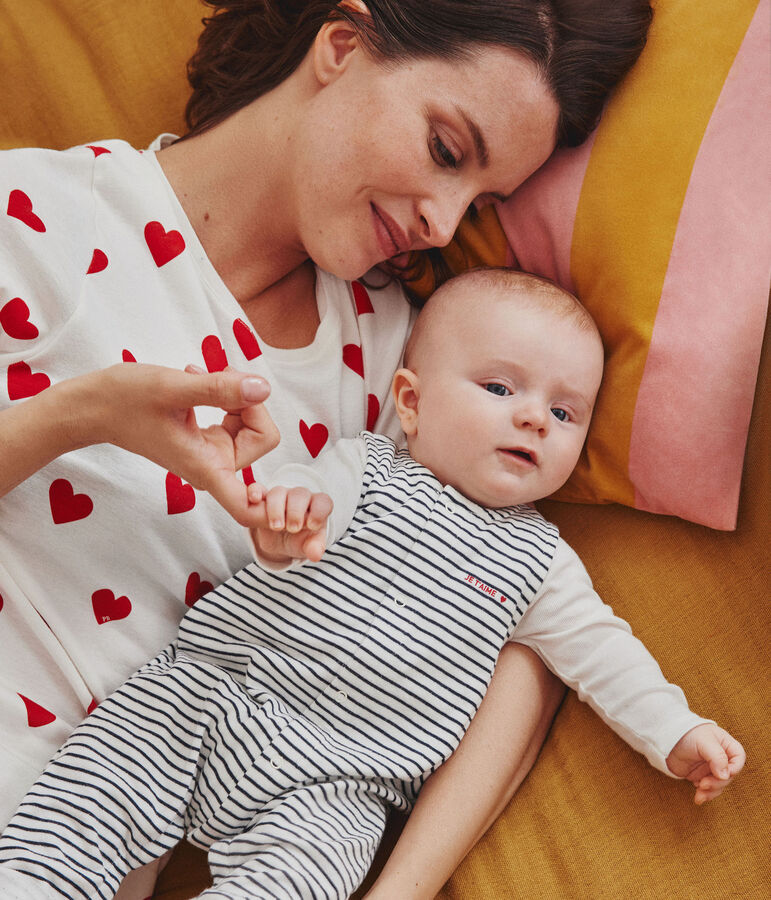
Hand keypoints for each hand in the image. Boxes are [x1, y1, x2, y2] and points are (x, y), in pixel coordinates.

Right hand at [75, 363, 278, 525]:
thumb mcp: (174, 387)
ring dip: (234, 393)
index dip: (271, 510)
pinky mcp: (207, 438)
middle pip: (262, 437)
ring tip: (199, 376)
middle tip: (216, 379)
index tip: (287, 502)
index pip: (247, 508)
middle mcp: (212, 465)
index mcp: (206, 468)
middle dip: (247, 402)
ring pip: (250, 421)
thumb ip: (219, 389)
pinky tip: (196, 378)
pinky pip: (236, 415)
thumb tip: (263, 390)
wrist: (94, 405)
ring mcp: (210, 452)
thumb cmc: (125, 399)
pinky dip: (224, 394)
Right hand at [247, 484, 332, 563]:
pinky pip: (257, 489)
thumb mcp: (308, 546)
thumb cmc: (300, 539)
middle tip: (292, 529)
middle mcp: (300, 497)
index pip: (323, 501)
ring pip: (278, 492)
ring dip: (276, 508)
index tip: (312, 526)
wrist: (280, 540)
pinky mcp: (263, 497)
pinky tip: (254, 499)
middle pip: (300, 495)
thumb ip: (314, 548)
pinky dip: (255, 491)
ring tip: (276, 527)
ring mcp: (281, 495)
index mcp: (317, 506)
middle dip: (296, 512)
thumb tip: (315, 555)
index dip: (319, 512)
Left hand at [666, 723, 744, 803]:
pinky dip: (704, 794)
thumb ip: (717, 756)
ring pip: (719, 785)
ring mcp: (712, 768)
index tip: (724, 774)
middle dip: (718, 783)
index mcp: (725, 744)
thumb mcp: (703, 741)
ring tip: (699, 794)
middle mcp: (721, 757)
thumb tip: (725, 775)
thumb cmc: (686, 734)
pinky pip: (709, 789)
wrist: (665, 739)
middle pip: (729, 775)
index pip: (739, 758)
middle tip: (704, 784)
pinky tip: (697, 797)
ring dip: (711, 792)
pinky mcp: (702, 776)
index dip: (734, 769)